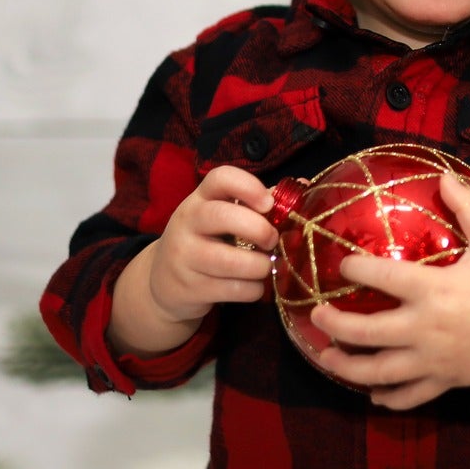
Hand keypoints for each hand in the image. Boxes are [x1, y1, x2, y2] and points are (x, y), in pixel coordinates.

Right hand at [146, 165, 279, 324]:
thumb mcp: (222, 217)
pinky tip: (253, 286)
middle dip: (258, 229)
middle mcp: (187, 222)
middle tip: (272, 240)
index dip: (248, 186)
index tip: (269, 203)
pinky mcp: (188, 288)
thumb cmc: (206, 241)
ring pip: (230, 261)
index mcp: (200, 198)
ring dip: (260, 266)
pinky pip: (231, 290)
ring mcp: (184, 255)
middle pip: (222, 216)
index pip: (220, 178)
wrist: (164, 282)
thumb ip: (258, 203)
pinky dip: (252, 290)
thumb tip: (305, 187)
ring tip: (266, 266)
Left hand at [308, 173, 469, 409]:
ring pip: (379, 372)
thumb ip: (468, 206)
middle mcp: (428, 328)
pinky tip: (371, 392)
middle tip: (316, 315)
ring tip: (326, 356)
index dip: (355, 269)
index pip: (382, 278)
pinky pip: (409, 396)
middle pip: (367, 332)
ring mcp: (435, 360)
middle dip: (334, 325)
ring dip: (346, 367)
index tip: (341, 264)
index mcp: (436, 290)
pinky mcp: (446, 381)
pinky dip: (387, 397)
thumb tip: (444, 174)